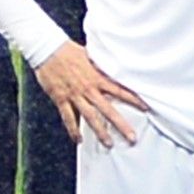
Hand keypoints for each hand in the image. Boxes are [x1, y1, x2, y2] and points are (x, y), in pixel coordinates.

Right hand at [36, 42, 151, 149]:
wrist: (47, 49)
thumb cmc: (68, 50)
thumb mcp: (90, 55)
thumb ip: (101, 65)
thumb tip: (115, 67)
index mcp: (97, 77)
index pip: (120, 90)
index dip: (134, 100)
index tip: (146, 108)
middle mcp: (88, 88)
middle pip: (108, 110)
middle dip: (121, 125)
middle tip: (132, 138)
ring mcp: (74, 95)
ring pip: (90, 117)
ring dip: (100, 132)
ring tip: (109, 144)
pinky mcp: (61, 99)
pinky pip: (68, 117)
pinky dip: (73, 130)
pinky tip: (78, 140)